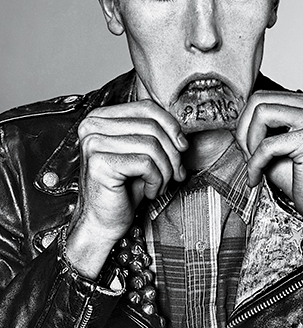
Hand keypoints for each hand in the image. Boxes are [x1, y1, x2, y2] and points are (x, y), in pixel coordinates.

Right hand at [66, 100, 187, 277]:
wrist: (103, 222)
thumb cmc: (124, 187)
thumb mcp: (141, 152)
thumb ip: (155, 132)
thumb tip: (182, 129)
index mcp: (101, 117)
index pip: (146, 107)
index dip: (171, 125)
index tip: (182, 146)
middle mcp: (92, 126)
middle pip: (151, 126)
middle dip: (172, 152)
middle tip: (176, 173)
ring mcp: (93, 143)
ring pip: (151, 144)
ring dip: (165, 169)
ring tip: (161, 184)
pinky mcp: (99, 163)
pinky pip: (145, 163)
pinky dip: (156, 180)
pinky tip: (149, 191)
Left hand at [236, 91, 302, 248]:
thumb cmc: (301, 178)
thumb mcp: (274, 145)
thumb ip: (259, 127)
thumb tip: (236, 119)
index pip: (262, 96)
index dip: (245, 122)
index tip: (245, 146)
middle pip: (259, 100)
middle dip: (244, 129)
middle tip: (246, 154)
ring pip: (261, 113)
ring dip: (249, 142)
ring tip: (254, 163)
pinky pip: (267, 145)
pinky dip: (255, 163)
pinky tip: (257, 177)